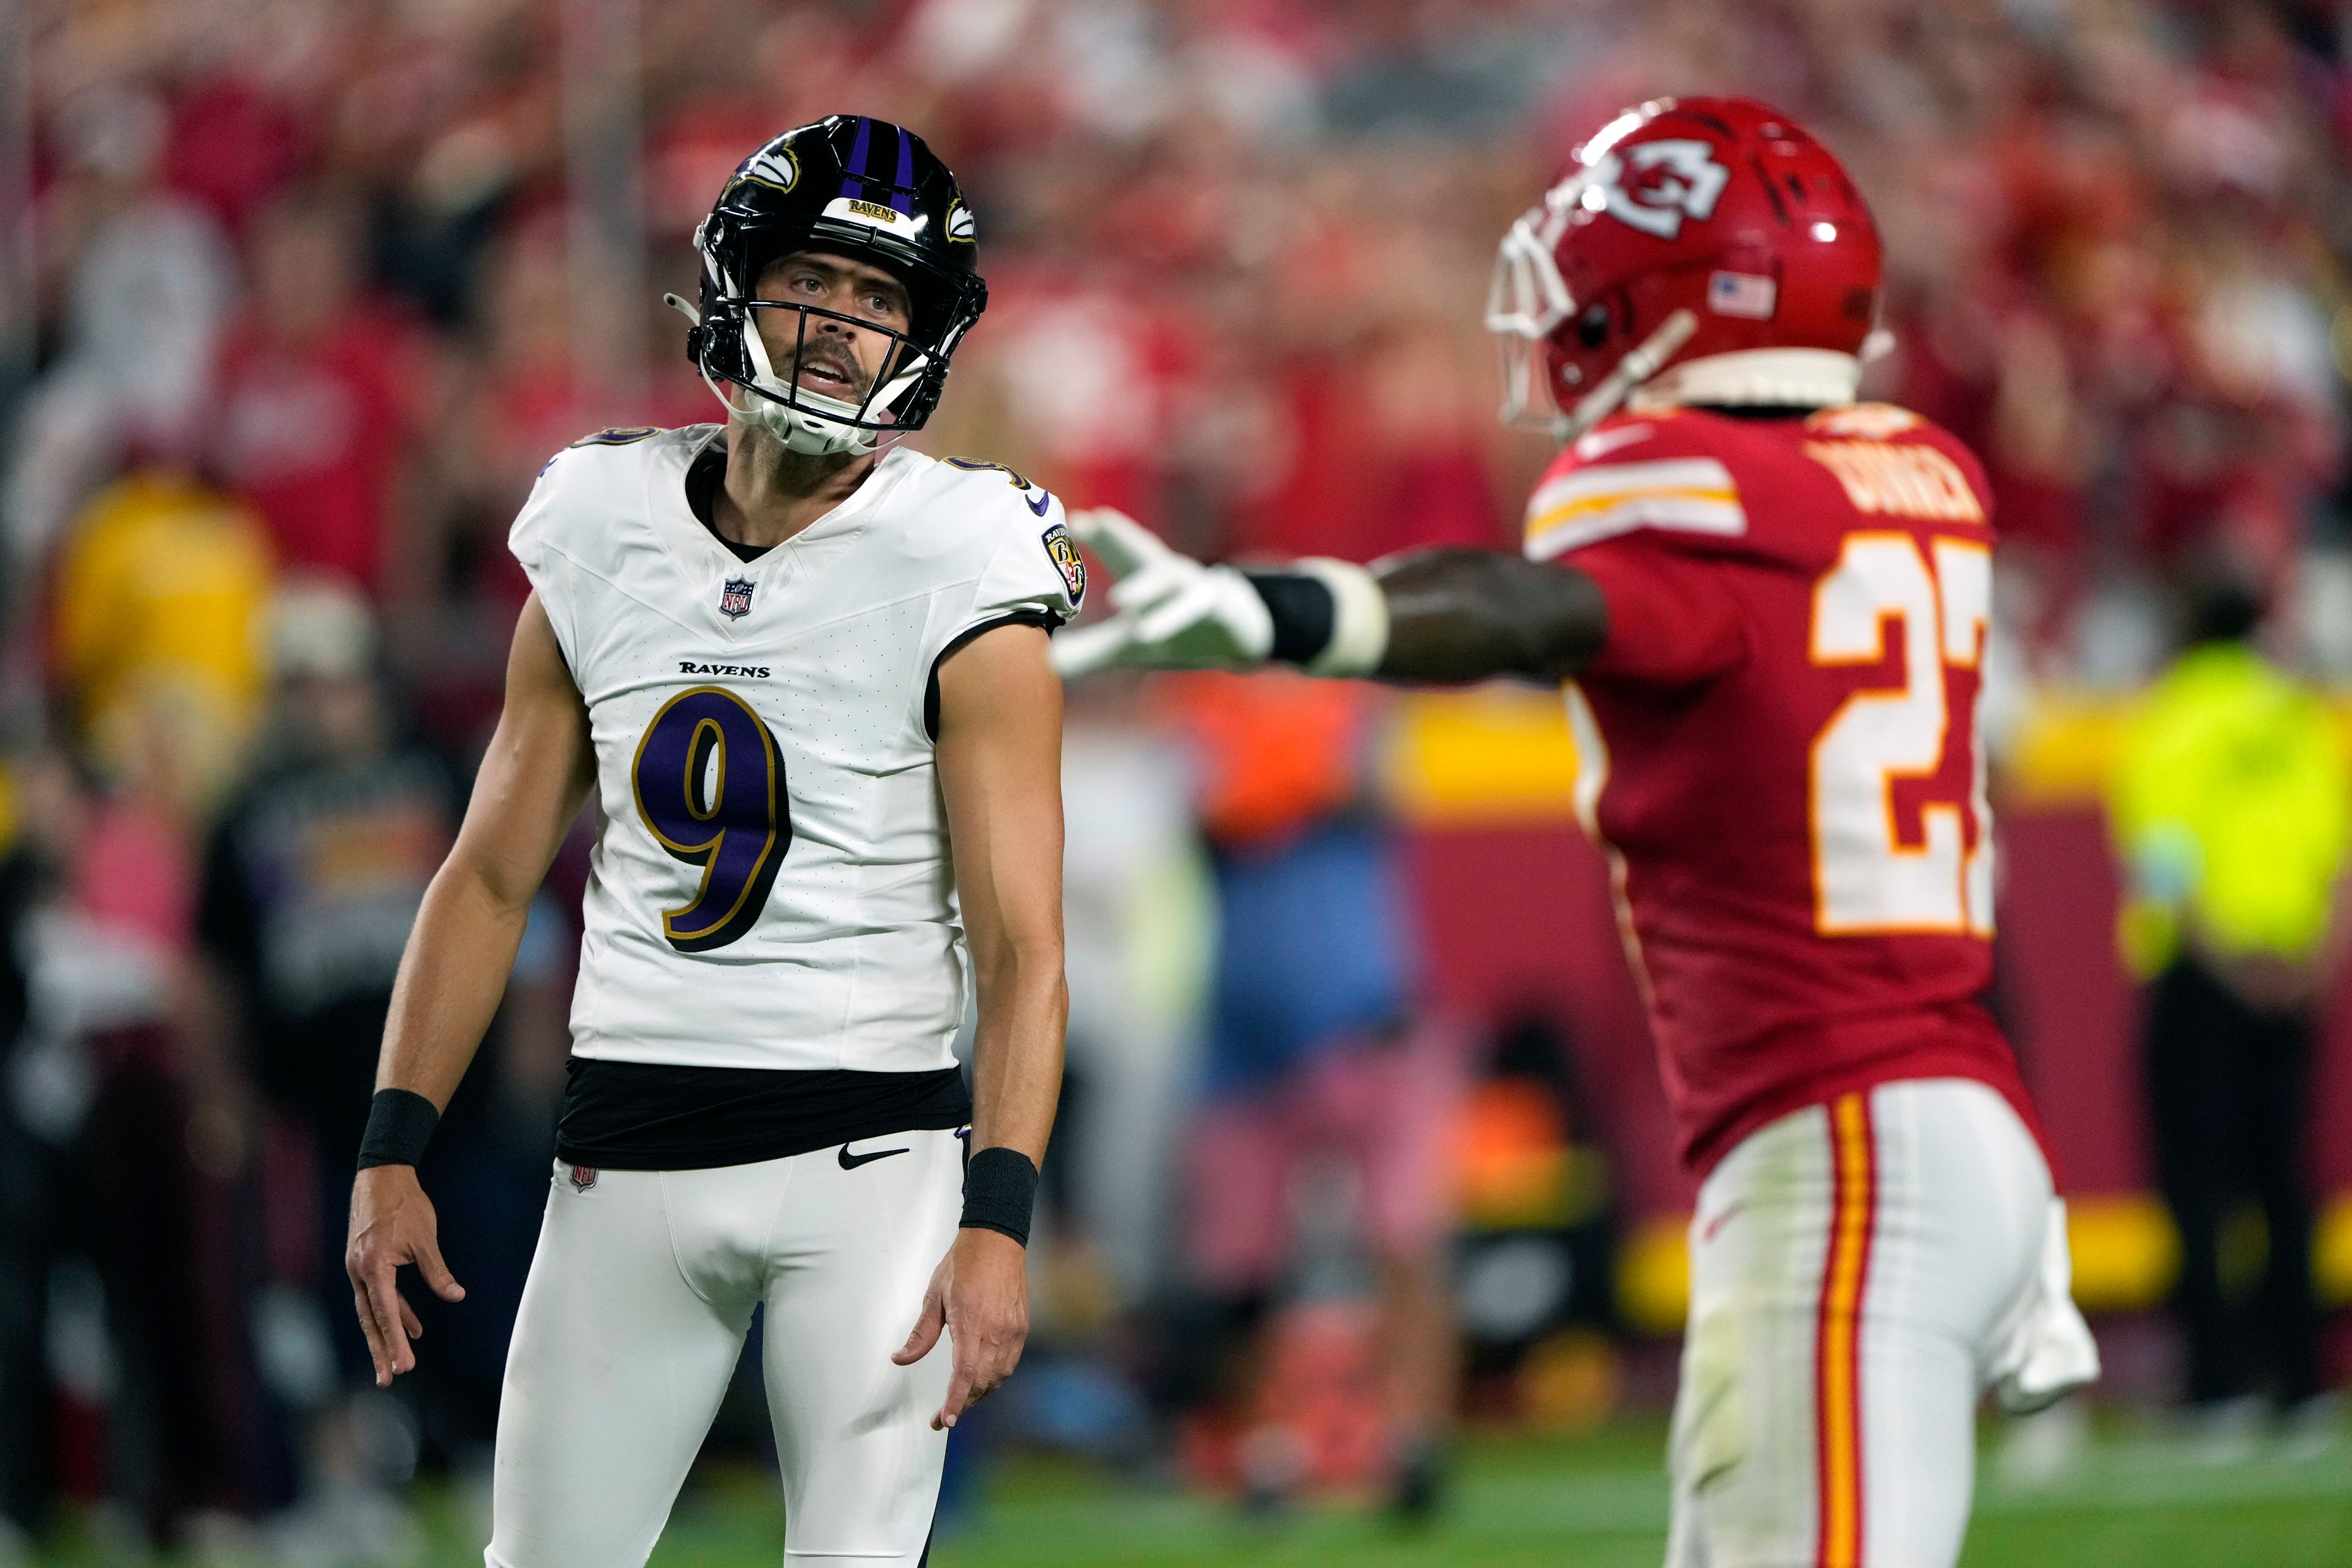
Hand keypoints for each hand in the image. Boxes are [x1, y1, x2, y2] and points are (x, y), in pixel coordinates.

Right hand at [345, 1164, 465, 1386]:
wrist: (380, 1176)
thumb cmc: (405, 1204)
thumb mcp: (425, 1238)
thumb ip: (437, 1270)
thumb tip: (456, 1296)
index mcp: (373, 1266)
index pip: (385, 1312)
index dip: (395, 1340)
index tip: (402, 1365)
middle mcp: (360, 1272)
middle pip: (371, 1320)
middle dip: (381, 1350)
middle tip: (388, 1380)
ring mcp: (359, 1269)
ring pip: (372, 1310)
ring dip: (386, 1335)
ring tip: (398, 1363)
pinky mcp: (365, 1264)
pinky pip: (378, 1295)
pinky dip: (394, 1311)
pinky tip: (413, 1327)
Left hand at [891, 1227, 1028, 1429]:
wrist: (996, 1240)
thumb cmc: (963, 1263)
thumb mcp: (934, 1296)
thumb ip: (920, 1334)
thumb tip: (901, 1359)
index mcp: (971, 1322)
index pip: (965, 1373)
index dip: (955, 1401)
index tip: (944, 1420)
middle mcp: (996, 1329)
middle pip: (982, 1381)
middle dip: (962, 1404)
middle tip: (944, 1416)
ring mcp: (1012, 1329)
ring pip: (998, 1376)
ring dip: (979, 1393)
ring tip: (960, 1401)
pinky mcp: (1022, 1327)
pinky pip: (1009, 1363)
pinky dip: (995, 1378)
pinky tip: (982, 1381)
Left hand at [1050, 507, 1272, 677]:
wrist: (1233, 637)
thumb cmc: (1174, 632)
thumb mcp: (1128, 646)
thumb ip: (1089, 651)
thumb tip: (1044, 663)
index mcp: (1141, 576)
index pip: (1114, 552)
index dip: (1093, 536)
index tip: (1068, 521)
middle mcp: (1165, 574)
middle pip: (1138, 550)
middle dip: (1115, 536)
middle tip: (1086, 522)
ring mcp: (1192, 589)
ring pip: (1169, 581)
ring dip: (1146, 588)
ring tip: (1119, 601)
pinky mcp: (1214, 609)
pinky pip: (1194, 611)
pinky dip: (1174, 620)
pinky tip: (1149, 634)